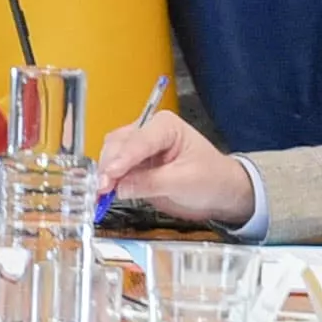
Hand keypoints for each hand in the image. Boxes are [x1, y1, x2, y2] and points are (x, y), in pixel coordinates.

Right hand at [93, 110, 248, 226]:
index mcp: (166, 126)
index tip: (110, 175)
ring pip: (111, 155)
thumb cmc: (212, 179)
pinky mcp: (134, 165)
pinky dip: (108, 182)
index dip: (122, 159)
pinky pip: (114, 170)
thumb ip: (151, 182)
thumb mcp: (185, 182)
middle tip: (102, 189)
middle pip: (118, 144)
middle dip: (109, 166)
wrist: (220, 193)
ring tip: (101, 194)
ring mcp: (139, 148)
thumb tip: (120, 187)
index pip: (139, 140)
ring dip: (104, 174)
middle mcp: (149, 131)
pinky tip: (103, 195)